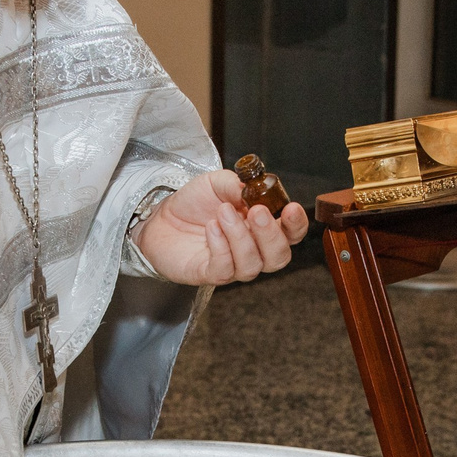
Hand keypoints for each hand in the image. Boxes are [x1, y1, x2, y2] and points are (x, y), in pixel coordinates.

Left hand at [132, 168, 308, 285]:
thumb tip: (252, 189)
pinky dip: (221, 247)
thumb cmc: (194, 202)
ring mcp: (233, 265)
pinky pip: (225, 269)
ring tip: (223, 214)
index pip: (291, 233)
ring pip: (253, 265)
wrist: (160, 216)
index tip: (290, 208)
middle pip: (279, 256)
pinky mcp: (210, 273)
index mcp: (262, 226)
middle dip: (271, 234)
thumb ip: (237, 184)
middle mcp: (253, 249)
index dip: (296, 225)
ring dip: (240, 237)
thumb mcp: (217, 183)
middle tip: (256, 212)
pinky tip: (211, 229)